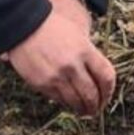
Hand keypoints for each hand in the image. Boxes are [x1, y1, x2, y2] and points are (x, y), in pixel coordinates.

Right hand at [3, 0, 114, 116]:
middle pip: (92, 94)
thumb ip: (89, 55)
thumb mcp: (77, 34)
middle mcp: (73, 65)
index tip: (106, 95)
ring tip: (84, 110)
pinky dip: (66, 103)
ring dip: (82, 109)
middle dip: (96, 105)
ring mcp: (57, 76)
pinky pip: (59, 99)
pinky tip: (68, 102)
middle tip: (96, 109)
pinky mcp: (42, 84)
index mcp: (85, 50)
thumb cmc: (53, 26)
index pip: (106, 77)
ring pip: (76, 101)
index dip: (109, 91)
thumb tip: (98, 78)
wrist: (24, 24)